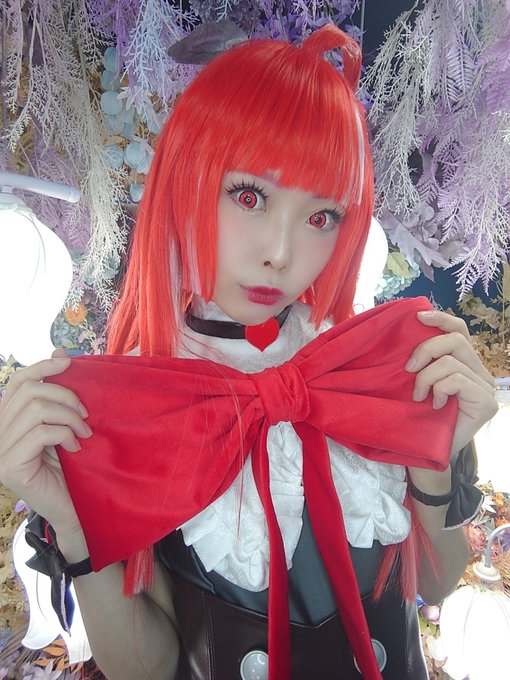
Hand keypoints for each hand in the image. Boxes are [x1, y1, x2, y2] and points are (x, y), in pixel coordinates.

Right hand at [0, 349, 91, 534]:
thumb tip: (60, 352)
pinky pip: (40, 433)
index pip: (18, 381)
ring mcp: (0, 452)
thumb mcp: (65, 423)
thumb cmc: (71, 467)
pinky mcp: (10, 467)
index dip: (43, 367)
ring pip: (35, 410)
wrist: (75, 508)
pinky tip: (75, 447)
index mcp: (9, 420)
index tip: (69, 362)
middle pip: (29, 392)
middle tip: (85, 416)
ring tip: (83, 432)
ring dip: (68, 417)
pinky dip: (64, 434)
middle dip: (64, 397)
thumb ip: (58, 394)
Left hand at [405, 309, 497, 455]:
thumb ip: (422, 359)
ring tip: (419, 396)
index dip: (440, 319)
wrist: (427, 453)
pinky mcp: (487, 403)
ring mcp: (486, 387)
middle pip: (456, 339)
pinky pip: (457, 380)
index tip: (417, 317)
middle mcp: (480, 372)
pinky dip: (439, 390)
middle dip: (426, 350)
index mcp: (465, 363)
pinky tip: (436, 406)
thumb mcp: (417, 380)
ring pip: (452, 361)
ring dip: (426, 377)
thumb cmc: (419, 416)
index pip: (459, 330)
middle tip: (408, 370)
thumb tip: (409, 328)